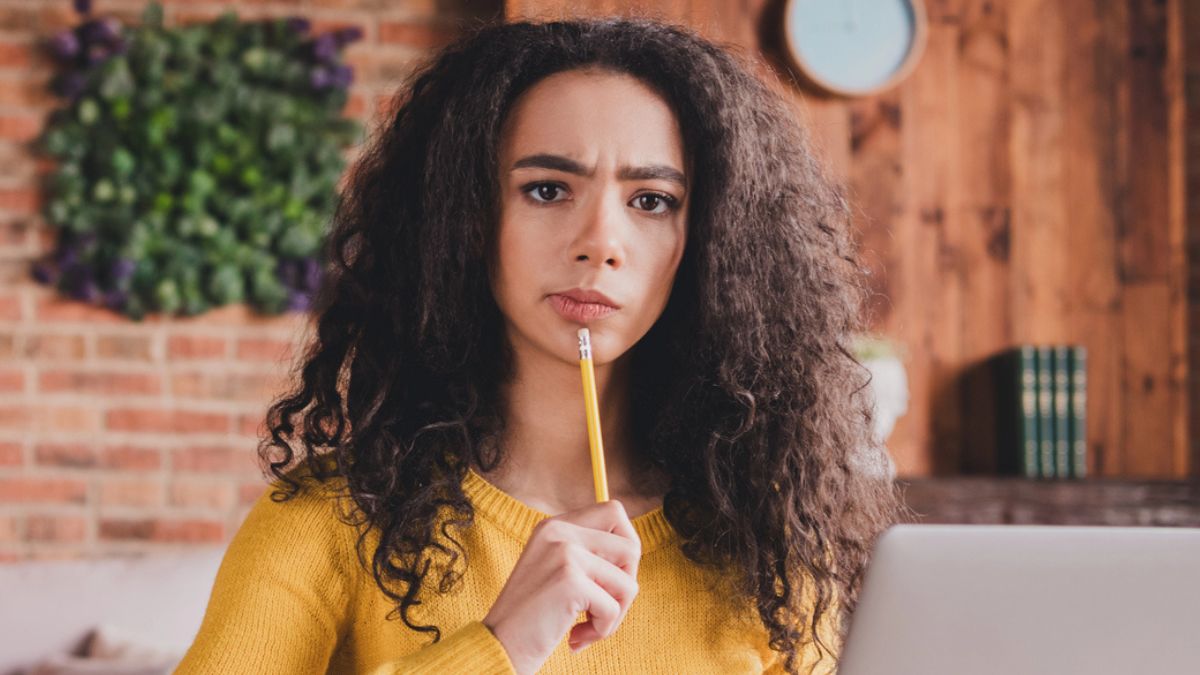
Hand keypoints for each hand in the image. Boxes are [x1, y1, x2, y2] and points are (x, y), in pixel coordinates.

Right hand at [482, 499, 641, 674]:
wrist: (498, 646)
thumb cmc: (532, 618)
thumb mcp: (555, 571)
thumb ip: (587, 553)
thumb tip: (632, 548)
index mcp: (555, 526)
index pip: (614, 512)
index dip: (625, 547)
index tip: (608, 579)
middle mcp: (559, 531)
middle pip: (631, 544)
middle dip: (627, 581)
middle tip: (603, 605)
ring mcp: (564, 552)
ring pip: (628, 582)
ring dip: (614, 614)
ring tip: (585, 627)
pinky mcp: (569, 580)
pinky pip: (613, 608)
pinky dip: (600, 631)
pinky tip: (575, 637)